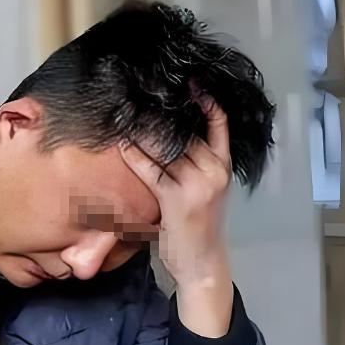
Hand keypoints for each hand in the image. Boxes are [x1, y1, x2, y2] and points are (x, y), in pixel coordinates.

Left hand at [120, 95, 234, 336]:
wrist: (202, 263)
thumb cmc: (197, 226)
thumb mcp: (203, 190)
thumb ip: (192, 165)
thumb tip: (162, 138)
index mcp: (222, 166)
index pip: (219, 124)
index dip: (206, 102)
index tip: (192, 82)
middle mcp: (214, 171)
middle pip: (186, 132)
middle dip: (161, 115)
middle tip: (138, 96)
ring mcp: (198, 185)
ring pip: (167, 148)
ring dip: (143, 131)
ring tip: (125, 114)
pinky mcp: (178, 200)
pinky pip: (151, 171)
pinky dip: (134, 157)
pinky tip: (121, 146)